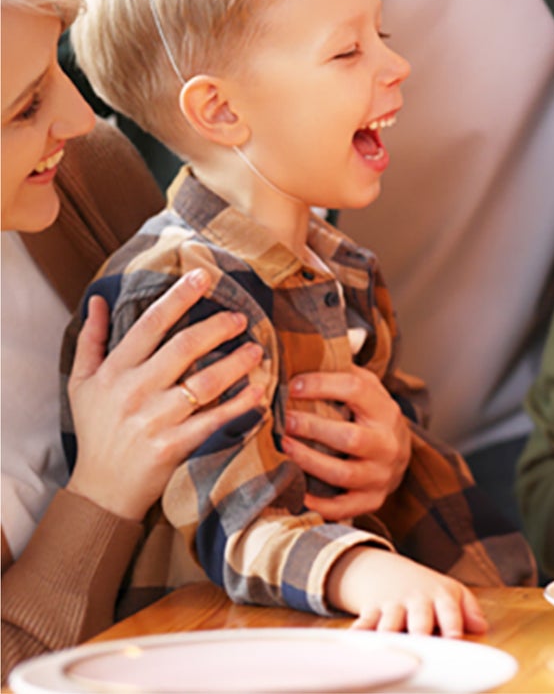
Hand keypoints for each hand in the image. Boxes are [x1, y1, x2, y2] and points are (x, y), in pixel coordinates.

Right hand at [68, 270, 264, 521]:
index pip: (150, 324)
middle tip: (241, 317)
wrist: (101, 492)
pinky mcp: (172, 447)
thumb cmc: (96, 430)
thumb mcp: (81, 384)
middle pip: (184, 348)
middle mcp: (133, 392)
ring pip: (204, 383)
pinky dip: (240, 406)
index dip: (178, 297)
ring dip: (236, 363)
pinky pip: (213, 420)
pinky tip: (259, 392)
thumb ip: (91, 340)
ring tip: (256, 350)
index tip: (204, 276)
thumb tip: (99, 300)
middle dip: (218, 326)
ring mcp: (153, 420)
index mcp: (114, 372)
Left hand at [282, 367, 410, 518]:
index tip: (294, 384)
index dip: (322, 385)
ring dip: (308, 462)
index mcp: (386, 410)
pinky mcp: (372, 500)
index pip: (356, 390)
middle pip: (349, 437)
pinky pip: (343, 507)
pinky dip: (318, 502)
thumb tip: (307, 348)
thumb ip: (344, 372)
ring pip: (342, 474)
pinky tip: (296, 489)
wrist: (398, 454)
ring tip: (283, 449)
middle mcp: (388, 443)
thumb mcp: (367, 390)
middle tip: (282, 420)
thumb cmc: (371, 417)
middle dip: (312, 428)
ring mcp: (381, 475)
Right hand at [328, 546, 487, 636]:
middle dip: (420, 633)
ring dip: (389, 635)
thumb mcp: (451, 592)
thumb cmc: (427, 590)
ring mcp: (393, 605)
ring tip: (389, 650)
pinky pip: (363, 624)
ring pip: (390, 623)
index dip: (452, 625)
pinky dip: (358, 633)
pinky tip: (355, 643)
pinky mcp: (371, 611)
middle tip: (421, 648)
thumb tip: (482, 627)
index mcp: (441, 596)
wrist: (389, 572)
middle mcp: (417, 601)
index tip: (454, 640)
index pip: (450, 611)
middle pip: (419, 619)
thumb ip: (468, 610)